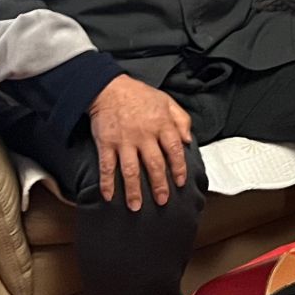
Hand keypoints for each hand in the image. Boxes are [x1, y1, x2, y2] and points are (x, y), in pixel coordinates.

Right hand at [89, 74, 192, 210]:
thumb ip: (181, 120)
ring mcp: (124, 140)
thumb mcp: (166, 101)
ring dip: (134, 191)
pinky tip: (108, 196)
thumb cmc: (139, 95)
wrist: (109, 87)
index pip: (175, 151)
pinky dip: (106, 182)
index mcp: (162, 125)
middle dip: (159, 185)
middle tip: (162, 201)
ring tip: (136, 206)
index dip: (179, 168)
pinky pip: (106, 166)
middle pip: (155, 165)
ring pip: (131, 170)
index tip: (180, 182)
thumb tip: (189, 140)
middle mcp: (144, 135)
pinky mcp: (106, 143)